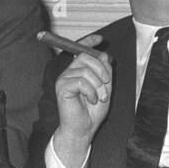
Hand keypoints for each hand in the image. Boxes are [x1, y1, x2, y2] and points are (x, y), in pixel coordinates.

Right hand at [53, 40, 111, 167]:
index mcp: (79, 71)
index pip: (81, 50)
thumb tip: (104, 55)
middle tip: (107, 84)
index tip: (100, 39)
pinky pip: (80, 81)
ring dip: (98, 84)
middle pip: (85, 56)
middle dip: (101, 69)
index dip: (89, 41)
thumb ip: (105, 72)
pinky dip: (90, 91)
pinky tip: (91, 100)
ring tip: (99, 97)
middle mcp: (70, 72)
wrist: (83, 128)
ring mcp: (64, 78)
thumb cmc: (92, 111)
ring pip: (85, 70)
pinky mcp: (61, 87)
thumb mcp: (105, 88)